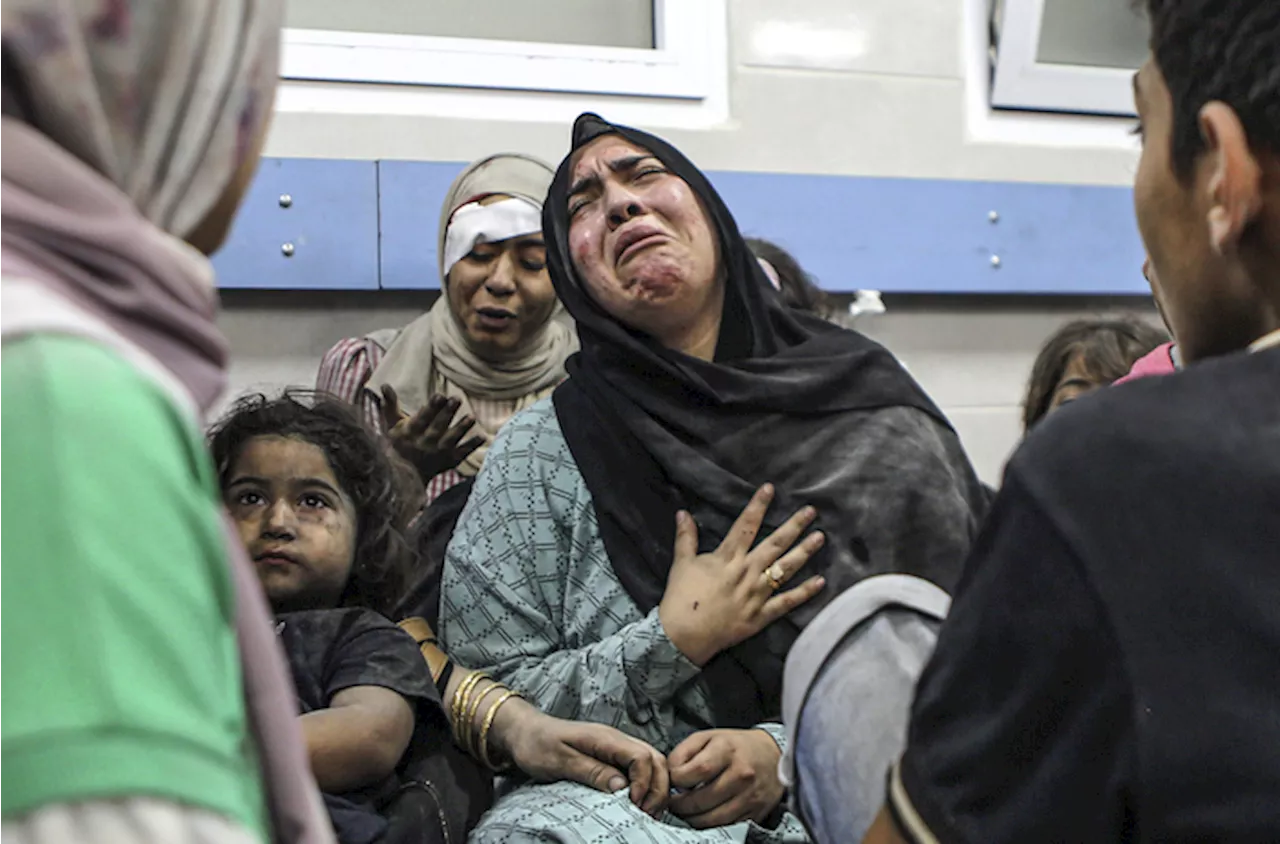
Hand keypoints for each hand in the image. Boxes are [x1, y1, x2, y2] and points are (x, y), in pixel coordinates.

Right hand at [379, 385, 483, 482]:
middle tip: (457, 398)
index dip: (431, 408)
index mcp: (411, 432)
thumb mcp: (392, 424)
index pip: (422, 419)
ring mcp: (439, 453)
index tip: (440, 395)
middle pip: (437, 427)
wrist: (404, 475)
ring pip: (450, 440)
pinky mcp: (450, 460)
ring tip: (471, 417)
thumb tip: (384, 385)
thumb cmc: (399, 443)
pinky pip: (462, 453)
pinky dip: (472, 446)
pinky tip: (482, 437)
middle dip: (447, 413)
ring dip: (461, 429)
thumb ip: (390, 405)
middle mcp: (425, 443)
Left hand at [496, 699, 669, 817]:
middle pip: (655, 759)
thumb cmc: (537, 745)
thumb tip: (622, 786)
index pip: (642, 757)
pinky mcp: (612, 756)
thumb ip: (591, 771)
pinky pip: (640, 768)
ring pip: (652, 763)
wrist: (524, 732)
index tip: (632, 804)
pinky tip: (639, 802)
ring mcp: (616, 747)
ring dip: (656, 787)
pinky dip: (647, 785)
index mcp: (605, 739)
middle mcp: (616, 740)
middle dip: (657, 788)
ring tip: (646, 812)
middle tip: (646, 814)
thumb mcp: (560, 761)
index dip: (644, 783)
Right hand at [658, 484, 825, 665]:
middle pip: (775, 544)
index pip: (746, 525)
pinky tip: (821, 581)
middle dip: (794, 525)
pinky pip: (787, 602)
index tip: (770, 489)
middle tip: (811, 511)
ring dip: (804, 552)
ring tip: (820, 537)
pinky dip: (805, 592)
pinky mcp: (761, 615)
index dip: (758, 505)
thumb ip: (685, 537)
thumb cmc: (680, 598)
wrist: (683, 635)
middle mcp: (747, 572)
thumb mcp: (681, 563)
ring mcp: (757, 594)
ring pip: (786, 569)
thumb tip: (682, 512)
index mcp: (727, 557)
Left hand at [668, 729, 784, 828]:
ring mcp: (750, 796)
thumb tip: (670, 772)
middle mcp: (741, 774)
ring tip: (686, 810)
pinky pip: (727, 826)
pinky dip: (711, 824)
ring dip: (693, 819)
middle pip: (702, 800)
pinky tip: (705, 814)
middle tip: (674, 802)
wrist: (773, 754)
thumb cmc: (738, 746)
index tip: (673, 782)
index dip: (677, 780)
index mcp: (728, 750)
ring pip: (712, 819)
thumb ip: (685, 751)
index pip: (697, 771)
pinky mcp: (756, 812)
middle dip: (680, 805)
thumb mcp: (709, 737)